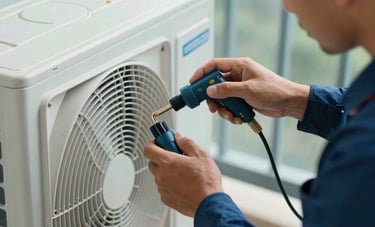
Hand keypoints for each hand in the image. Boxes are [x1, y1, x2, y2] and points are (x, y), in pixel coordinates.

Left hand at [143, 132, 222, 216]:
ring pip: (159, 175)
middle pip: (152, 162)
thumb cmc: (206, 181)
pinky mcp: (165, 198)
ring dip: (167, 171)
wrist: (209, 203)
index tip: (161, 142)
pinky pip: (163, 187)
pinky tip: (184, 184)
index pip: (149, 149)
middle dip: (162, 157)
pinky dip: (170, 184)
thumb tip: (178, 137)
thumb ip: (186, 143)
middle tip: (176, 157)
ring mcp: (162, 188)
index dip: (154, 143)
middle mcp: (161, 175)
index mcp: (168, 162)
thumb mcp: (201, 155)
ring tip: (184, 173)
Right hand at [190, 57, 309, 121]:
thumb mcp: (248, 90)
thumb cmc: (274, 90)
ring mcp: (240, 88)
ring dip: (224, 109)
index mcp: (239, 66)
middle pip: (215, 85)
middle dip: (213, 98)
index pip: (215, 65)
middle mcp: (238, 76)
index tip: (193, 83)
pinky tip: (239, 118)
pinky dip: (232, 113)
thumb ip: (227, 90)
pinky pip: (230, 106)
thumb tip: (210, 90)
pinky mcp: (243, 99)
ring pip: (222, 98)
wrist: (289, 103)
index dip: (202, 73)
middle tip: (211, 107)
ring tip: (231, 116)